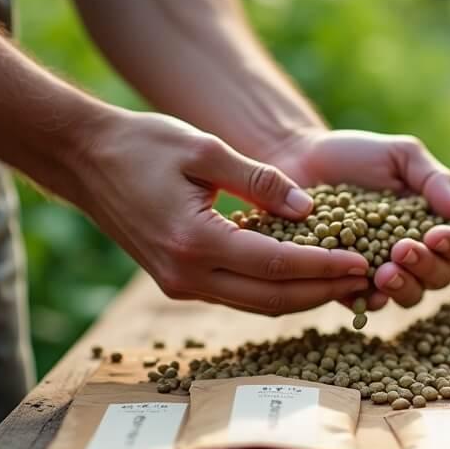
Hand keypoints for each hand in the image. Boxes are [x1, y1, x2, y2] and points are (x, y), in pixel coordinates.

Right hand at [67, 110, 370, 314]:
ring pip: (256, 304)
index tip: (361, 260)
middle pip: (271, 299)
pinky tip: (304, 274)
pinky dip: (274, 289)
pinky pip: (238, 294)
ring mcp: (180, 284)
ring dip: (302, 296)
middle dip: (322, 291)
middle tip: (366, 278)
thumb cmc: (143, 145)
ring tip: (344, 280)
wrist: (84, 159)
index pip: (276, 265)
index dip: (323, 266)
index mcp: (194, 242)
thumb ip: (259, 181)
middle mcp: (187, 275)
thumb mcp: (206, 150)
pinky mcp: (178, 281)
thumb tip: (309, 209)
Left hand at [264, 129, 449, 308]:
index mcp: (432, 225)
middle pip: (439, 277)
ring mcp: (381, 272)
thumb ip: (435, 180)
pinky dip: (367, 299)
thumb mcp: (401, 155)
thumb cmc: (355, 155)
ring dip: (402, 287)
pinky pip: (364, 303)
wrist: (299, 160)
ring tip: (383, 272)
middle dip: (426, 266)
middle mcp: (412, 254)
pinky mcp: (347, 284)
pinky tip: (359, 287)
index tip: (435, 234)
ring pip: (408, 295)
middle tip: (402, 249)